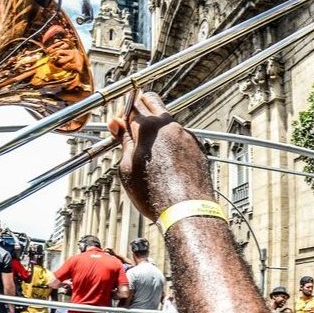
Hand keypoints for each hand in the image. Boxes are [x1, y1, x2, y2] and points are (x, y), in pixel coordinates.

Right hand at [107, 91, 212, 218]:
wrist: (186, 210)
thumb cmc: (155, 194)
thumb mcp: (128, 168)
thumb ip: (123, 141)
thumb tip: (117, 125)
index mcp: (148, 128)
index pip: (132, 105)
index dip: (123, 114)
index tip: (119, 125)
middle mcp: (169, 126)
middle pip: (152, 102)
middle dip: (141, 109)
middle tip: (132, 127)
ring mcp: (185, 135)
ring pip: (167, 120)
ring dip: (156, 127)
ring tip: (148, 150)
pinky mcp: (196, 147)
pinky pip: (179, 136)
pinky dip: (170, 141)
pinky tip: (164, 159)